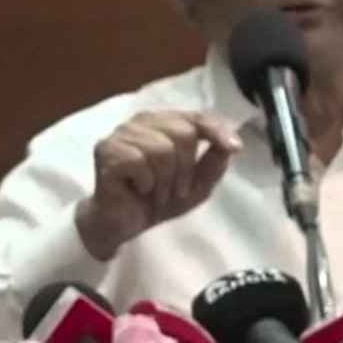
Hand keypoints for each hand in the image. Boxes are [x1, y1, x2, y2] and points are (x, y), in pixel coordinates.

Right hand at [75, 110, 241, 259]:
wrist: (123, 224)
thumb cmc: (157, 200)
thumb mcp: (196, 185)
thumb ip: (214, 164)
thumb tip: (232, 143)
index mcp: (165, 123)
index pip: (196, 117)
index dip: (216, 130)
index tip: (235, 147)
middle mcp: (143, 121)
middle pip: (182, 132)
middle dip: (186, 168)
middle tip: (176, 190)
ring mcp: (123, 133)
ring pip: (161, 148)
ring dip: (165, 180)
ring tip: (156, 192)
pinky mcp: (107, 150)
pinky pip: (139, 161)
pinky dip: (146, 182)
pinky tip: (138, 189)